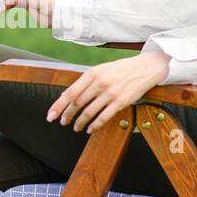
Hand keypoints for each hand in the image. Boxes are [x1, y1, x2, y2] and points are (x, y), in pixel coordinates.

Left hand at [46, 49, 170, 132]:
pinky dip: (94, 126)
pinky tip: (90, 129)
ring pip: (89, 112)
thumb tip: (69, 95)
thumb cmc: (120, 69)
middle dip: (67, 115)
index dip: (58, 106)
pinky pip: (103, 118)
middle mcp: (100, 83)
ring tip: (76, 127)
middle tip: (63, 122)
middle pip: (77, 103)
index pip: (70, 92)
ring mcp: (110, 93)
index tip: (51, 115)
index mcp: (92, 73)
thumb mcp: (101, 70)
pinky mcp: (120, 102)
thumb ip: (86, 82)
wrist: (144, 68)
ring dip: (79, 122)